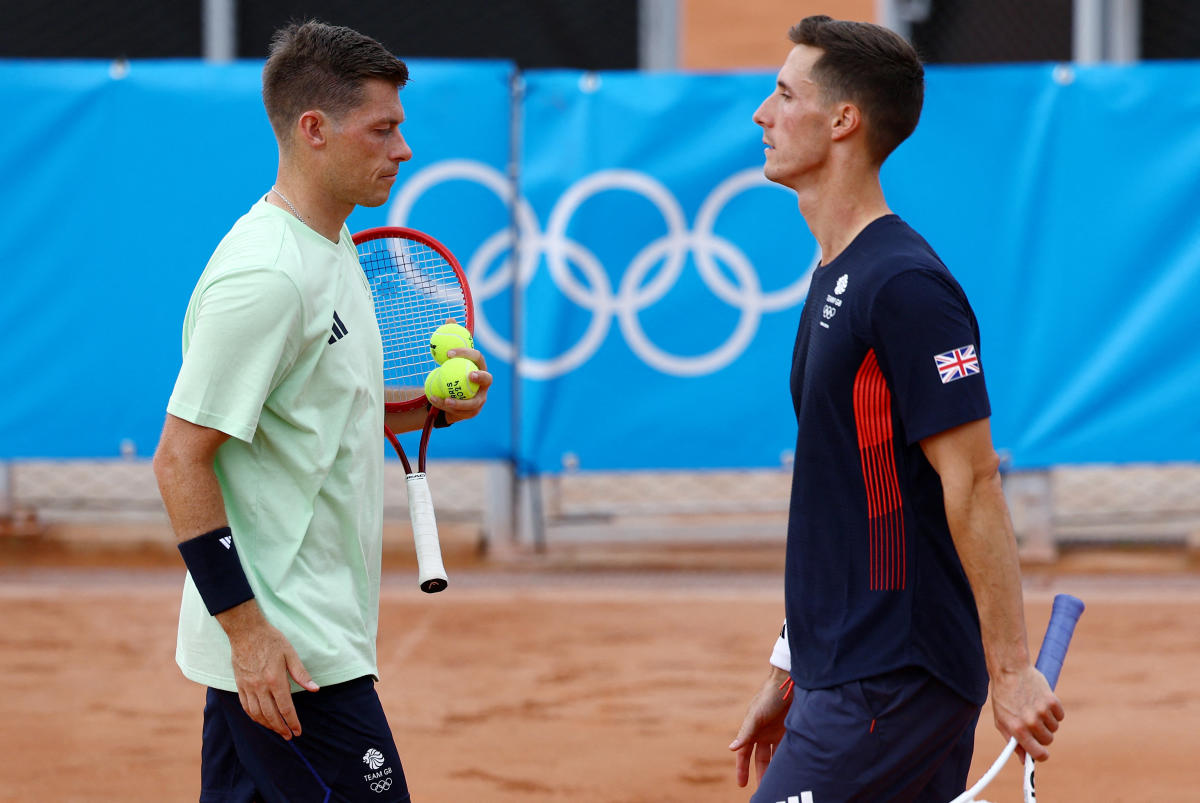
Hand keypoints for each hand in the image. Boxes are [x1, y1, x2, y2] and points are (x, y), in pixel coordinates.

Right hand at [218, 602, 318, 738]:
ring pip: (257, 714)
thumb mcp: (290, 654)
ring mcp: (248, 687)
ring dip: (267, 725)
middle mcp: (260, 686)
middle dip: (281, 728)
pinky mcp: (239, 685)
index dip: (292, 722)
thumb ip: (301, 674)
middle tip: (289, 736)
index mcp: (275, 679)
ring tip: (277, 730)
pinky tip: (260, 720)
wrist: (246, 631)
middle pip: (271, 715)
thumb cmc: (271, 640)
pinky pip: (245, 706)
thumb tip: (315, 689)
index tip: (298, 731)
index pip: (285, 708)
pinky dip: (253, 717)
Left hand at [430, 345, 491, 423]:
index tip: (448, 354)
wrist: (449, 399)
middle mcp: (483, 384)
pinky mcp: (472, 411)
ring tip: (447, 400)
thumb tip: (438, 338)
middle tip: (470, 375)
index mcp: (478, 368)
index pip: (477, 357)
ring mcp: (480, 399)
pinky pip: (460, 411)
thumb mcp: (447, 365)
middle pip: (487, 379)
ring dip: (460, 402)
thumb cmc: (449, 377)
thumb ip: (446, 354)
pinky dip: (445, 405)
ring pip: (473, 403)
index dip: (466, 353)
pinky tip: (434, 400)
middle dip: (480, 376)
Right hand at [729, 667, 791, 787]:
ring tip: (779, 783)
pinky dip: (788, 759)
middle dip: (760, 773)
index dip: (742, 768)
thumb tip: (731, 749)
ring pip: (775, 756)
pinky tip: (791, 769)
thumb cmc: (769, 696)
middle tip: (763, 790)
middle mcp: (763, 733)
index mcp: (751, 730)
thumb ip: (746, 732)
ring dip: (775, 769)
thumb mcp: (756, 715)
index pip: (744, 754)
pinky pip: (788, 749)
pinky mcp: (790, 730)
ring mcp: (776, 732)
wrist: (790, 683)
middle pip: (760, 758)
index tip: (741, 784)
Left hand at [990, 664, 1063, 761]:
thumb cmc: (1003, 697)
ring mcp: (1042, 712)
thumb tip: (1024, 761)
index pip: (1038, 753)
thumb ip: (1013, 742)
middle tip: (1033, 722)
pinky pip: (1060, 715)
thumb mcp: (1002, 721)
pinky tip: (1041, 701)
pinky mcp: (1052, 701)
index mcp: (1017, 729)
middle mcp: (1031, 722)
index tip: (1041, 752)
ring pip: (1054, 728)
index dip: (1041, 755)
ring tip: (1034, 708)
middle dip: (1042, 735)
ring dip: (1047, 721)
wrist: (1009, 670)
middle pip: (1048, 741)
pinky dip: (1054, 711)